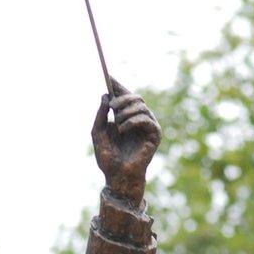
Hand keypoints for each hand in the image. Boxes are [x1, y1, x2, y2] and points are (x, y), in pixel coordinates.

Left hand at [91, 80, 161, 205]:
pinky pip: (147, 119)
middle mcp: (137, 119)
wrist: (117, 177)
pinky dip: (133, 121)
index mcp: (124, 117)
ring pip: (141, 105)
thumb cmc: (108, 158)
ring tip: (117, 125)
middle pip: (135, 97)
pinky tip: (123, 130)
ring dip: (126, 112)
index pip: (124, 96)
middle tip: (112, 107)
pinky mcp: (155, 134)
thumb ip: (100, 115)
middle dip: (122, 99)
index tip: (109, 76)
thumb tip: (105, 95)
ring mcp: (147, 126)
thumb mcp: (98, 133)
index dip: (118, 85)